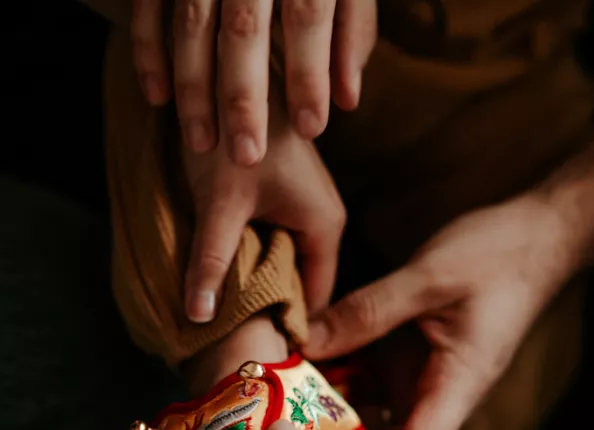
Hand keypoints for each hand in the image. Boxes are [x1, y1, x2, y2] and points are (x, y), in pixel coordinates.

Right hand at [130, 0, 376, 162]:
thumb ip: (350, 36)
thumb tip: (346, 101)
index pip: (307, 16)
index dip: (309, 75)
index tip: (310, 129)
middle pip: (243, 27)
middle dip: (243, 97)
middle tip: (247, 156)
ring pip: (191, 23)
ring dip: (193, 88)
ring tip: (202, 145)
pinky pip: (148, 4)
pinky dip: (148, 50)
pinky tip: (157, 98)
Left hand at [182, 83, 344, 321]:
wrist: (233, 76)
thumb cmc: (234, 136)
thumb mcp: (220, 203)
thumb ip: (211, 261)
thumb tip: (198, 316)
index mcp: (325, 227)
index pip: (318, 297)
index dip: (291, 325)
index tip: (263, 349)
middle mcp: (325, 220)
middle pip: (304, 283)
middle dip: (273, 308)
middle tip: (242, 337)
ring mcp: (308, 208)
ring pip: (288, 262)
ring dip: (261, 282)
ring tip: (233, 311)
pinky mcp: (289, 198)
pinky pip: (278, 242)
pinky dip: (256, 258)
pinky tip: (232, 271)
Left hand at [307, 195, 577, 429]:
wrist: (533, 239)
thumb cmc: (498, 257)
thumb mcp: (429, 278)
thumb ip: (367, 311)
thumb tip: (305, 342)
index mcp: (457, 387)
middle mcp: (436, 396)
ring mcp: (419, 381)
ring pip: (369, 427)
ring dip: (326, 427)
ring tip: (277, 415)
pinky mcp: (405, 361)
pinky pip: (364, 387)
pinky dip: (331, 387)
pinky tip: (297, 372)